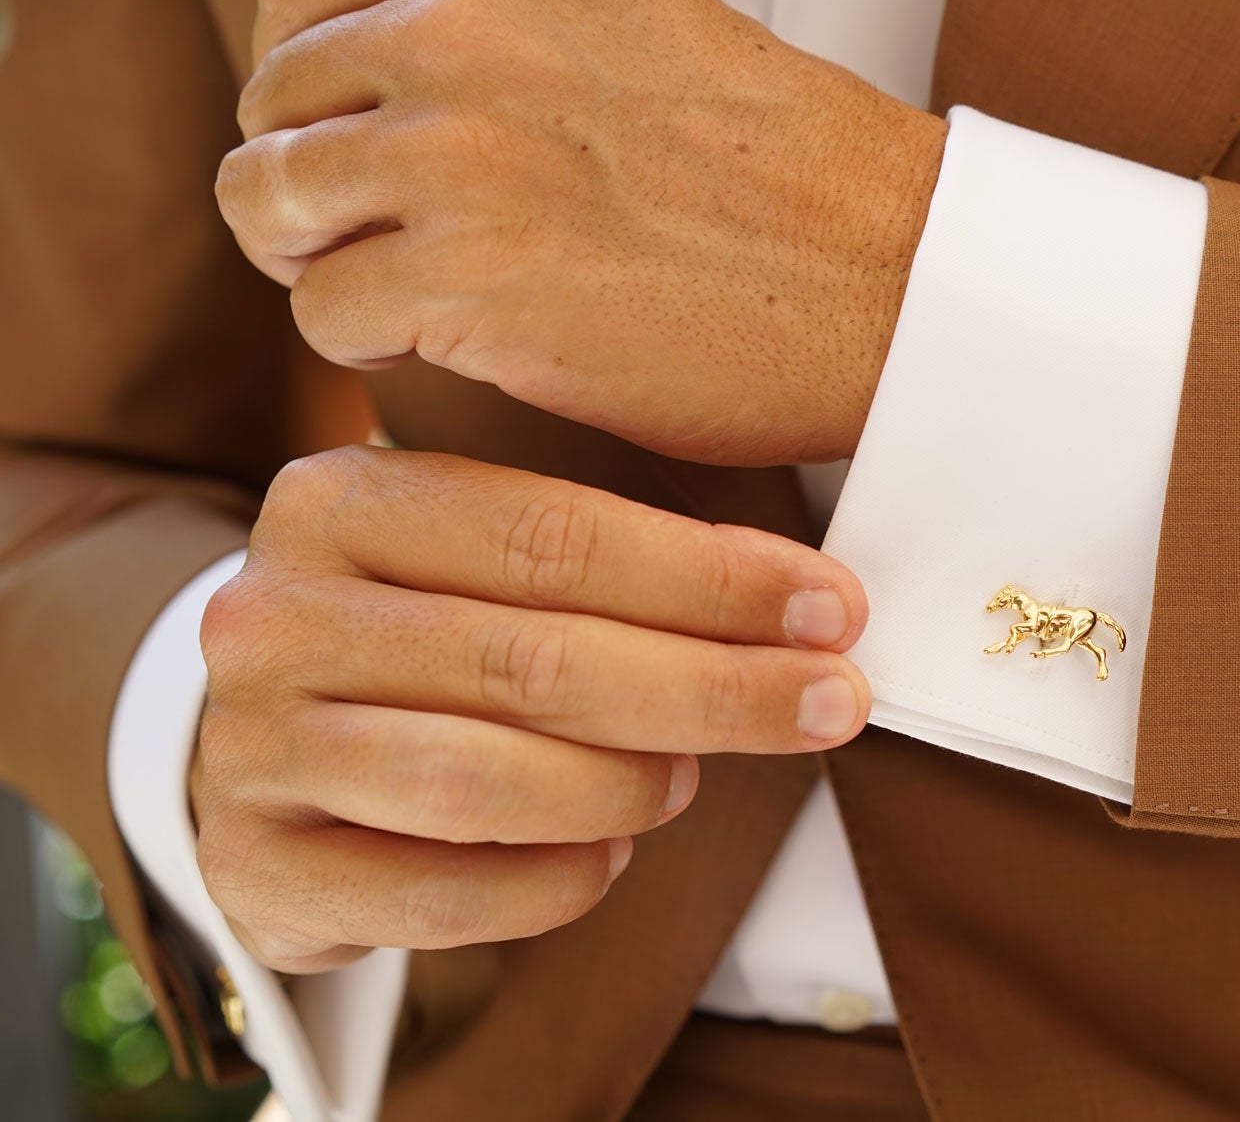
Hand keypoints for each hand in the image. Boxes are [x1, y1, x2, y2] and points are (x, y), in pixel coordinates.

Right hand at [192, 445, 869, 972]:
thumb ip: (608, 561)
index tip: (833, 610)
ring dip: (623, 788)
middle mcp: (273, 613)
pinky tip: (608, 859)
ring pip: (481, 780)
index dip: (711, 578)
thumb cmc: (426, 637)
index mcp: (342, 499)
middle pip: (533, 659)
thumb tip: (806, 604)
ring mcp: (250, 744)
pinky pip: (435, 896)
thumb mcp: (482, 561)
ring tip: (687, 781)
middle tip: (829, 703)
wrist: (269, 748)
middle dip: (712, 687)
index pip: (553, 534)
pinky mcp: (255, 866)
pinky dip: (551, 883)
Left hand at [216, 0, 947, 465]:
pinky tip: (455, 341)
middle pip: (273, 108)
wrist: (890, 273)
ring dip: (326, 263)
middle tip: (398, 241)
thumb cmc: (779, 168)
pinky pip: (321, 314)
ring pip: (269, 204)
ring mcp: (453, 150)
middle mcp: (456, 24)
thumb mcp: (620, 19)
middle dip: (315, 187)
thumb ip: (486, 24)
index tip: (362, 147)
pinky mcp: (464, 277)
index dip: (308, 87)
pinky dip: (370, 344)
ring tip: (415, 292)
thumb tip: (354, 92)